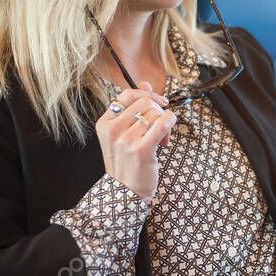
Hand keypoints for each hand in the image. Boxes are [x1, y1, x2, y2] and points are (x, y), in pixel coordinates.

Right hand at [94, 80, 176, 199]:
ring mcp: (126, 139)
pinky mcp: (142, 149)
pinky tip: (166, 138)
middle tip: (160, 126)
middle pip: (144, 102)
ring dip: (164, 123)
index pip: (127, 94)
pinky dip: (170, 124)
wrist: (126, 192)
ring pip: (156, 113)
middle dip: (158, 110)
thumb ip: (132, 108)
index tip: (158, 102)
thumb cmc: (126, 163)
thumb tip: (145, 83)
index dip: (146, 94)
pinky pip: (164, 123)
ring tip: (160, 140)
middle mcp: (113, 130)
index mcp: (104, 123)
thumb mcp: (123, 134)